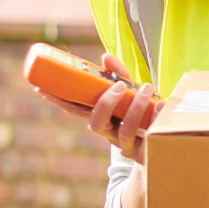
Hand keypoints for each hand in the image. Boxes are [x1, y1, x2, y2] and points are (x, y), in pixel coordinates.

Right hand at [37, 52, 161, 165]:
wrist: (166, 141)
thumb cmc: (144, 113)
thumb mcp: (132, 92)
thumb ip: (120, 75)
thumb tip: (105, 57)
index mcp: (101, 117)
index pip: (75, 110)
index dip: (59, 101)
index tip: (42, 89)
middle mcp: (109, 132)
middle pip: (96, 123)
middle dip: (105, 103)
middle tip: (118, 85)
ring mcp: (126, 143)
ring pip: (125, 129)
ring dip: (136, 106)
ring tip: (146, 88)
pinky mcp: (144, 151)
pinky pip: (148, 136)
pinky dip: (156, 116)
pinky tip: (162, 104)